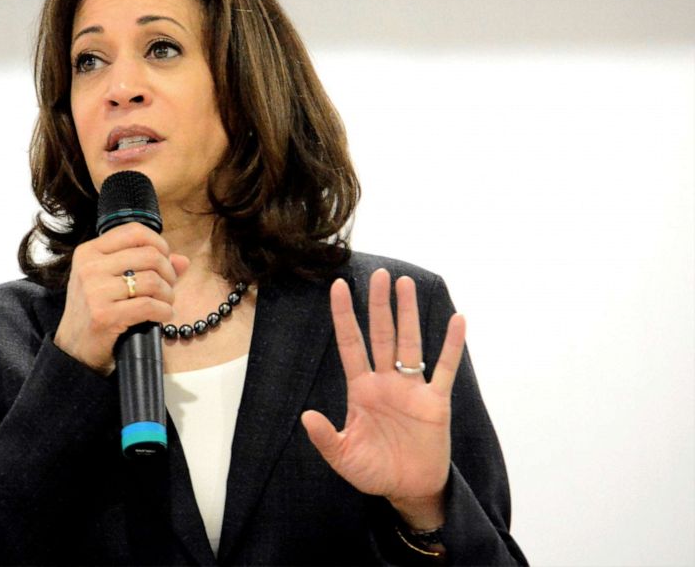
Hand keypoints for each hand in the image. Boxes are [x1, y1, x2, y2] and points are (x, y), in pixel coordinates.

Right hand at [54, 222, 188, 372]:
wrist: (74, 349)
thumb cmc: (96, 310)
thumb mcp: (112, 281)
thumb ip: (146, 266)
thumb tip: (182, 260)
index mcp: (89, 252)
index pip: (134, 231)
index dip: (159, 244)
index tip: (165, 260)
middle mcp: (89, 267)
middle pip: (149, 255)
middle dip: (168, 272)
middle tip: (169, 287)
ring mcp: (95, 291)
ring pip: (153, 281)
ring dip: (168, 295)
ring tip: (166, 303)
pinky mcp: (104, 315)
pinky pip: (149, 306)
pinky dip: (164, 311)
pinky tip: (164, 316)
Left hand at [301, 269, 465, 528]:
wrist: (408, 490)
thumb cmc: (374, 471)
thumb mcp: (343, 457)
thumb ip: (325, 438)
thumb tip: (306, 416)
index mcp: (361, 390)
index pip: (351, 344)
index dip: (344, 316)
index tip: (338, 286)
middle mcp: (386, 382)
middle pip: (381, 334)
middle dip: (378, 304)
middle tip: (379, 274)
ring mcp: (412, 389)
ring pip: (410, 343)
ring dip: (408, 313)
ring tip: (405, 283)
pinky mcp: (436, 402)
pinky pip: (446, 369)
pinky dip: (452, 345)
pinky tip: (458, 320)